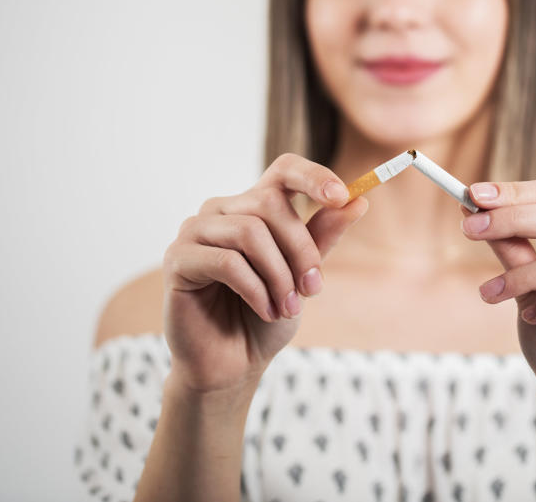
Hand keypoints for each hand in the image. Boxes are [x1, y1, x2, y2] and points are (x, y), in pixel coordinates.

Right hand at [161, 153, 368, 395]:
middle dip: (301, 248)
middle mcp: (222, 211)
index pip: (283, 170)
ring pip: (250, 232)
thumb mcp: (303, 275)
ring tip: (288, 309)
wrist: (232, 365)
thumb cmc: (266, 316)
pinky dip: (255, 290)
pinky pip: (226, 261)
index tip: (341, 195)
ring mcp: (195, 230)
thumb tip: (358, 201)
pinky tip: (265, 311)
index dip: (313, 176)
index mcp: (254, 207)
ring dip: (279, 275)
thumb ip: (323, 237)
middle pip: (270, 204)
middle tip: (313, 288)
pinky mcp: (178, 259)